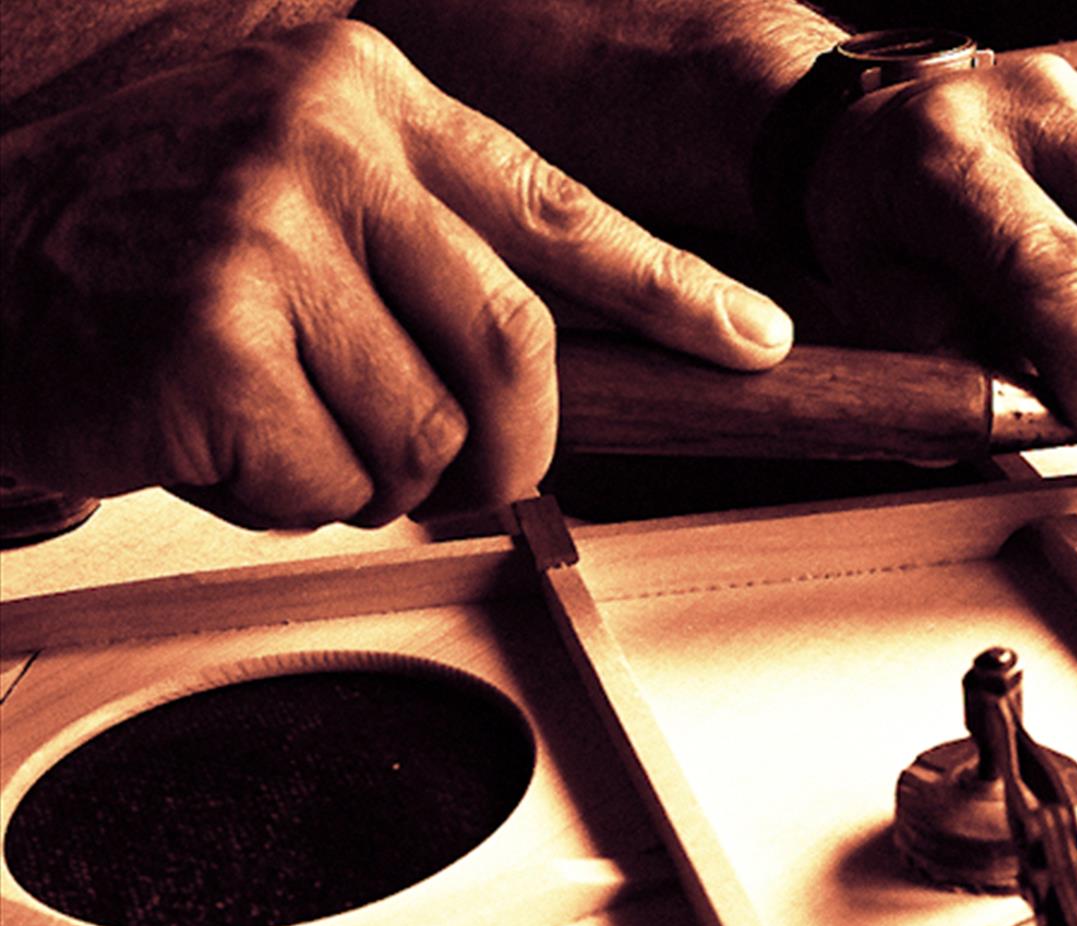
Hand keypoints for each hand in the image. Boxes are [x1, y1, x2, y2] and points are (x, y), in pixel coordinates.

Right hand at [0, 19, 792, 527]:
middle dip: (514, 445)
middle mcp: (325, 147)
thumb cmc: (139, 221)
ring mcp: (262, 236)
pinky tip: (216, 440)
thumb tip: (547, 362)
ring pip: (419, 434)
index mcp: (369, 95)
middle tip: (477, 478)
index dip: (672, 291)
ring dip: (368, 471)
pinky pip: (321, 481)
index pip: (562, 210)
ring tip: (277, 420)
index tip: (754, 341)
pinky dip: (285, 497)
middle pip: (515, 346)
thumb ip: (420, 237)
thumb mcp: (293, 168)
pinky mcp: (205, 338)